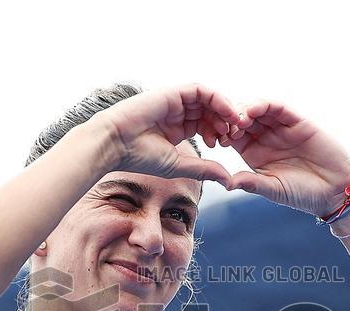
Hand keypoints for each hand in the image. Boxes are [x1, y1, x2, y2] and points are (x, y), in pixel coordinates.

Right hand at [93, 83, 240, 188]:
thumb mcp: (179, 165)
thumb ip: (204, 169)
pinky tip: (226, 113)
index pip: (205, 125)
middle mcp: (177, 113)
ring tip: (232, 125)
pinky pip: (201, 91)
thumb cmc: (139, 157)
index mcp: (177, 129)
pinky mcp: (173, 92)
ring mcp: (175, 101)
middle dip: (224, 122)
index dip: (219, 133)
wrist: (115, 144)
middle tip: (233, 136)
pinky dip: (217, 99)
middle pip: (209, 111)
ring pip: (208, 100)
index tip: (226, 146)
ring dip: (223, 111)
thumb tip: (229, 180)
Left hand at [221, 99, 349, 217]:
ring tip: (237, 119)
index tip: (215, 139)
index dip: (222, 134)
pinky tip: (252, 111)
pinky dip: (264, 105)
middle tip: (223, 125)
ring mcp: (281, 128)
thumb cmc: (302, 194)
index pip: (233, 136)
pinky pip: (278, 108)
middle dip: (230, 118)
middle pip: (242, 119)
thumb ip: (252, 183)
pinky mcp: (298, 121)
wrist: (334, 191)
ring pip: (258, 110)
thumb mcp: (273, 189)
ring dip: (244, 110)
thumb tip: (227, 183)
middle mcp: (266, 137)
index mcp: (254, 152)